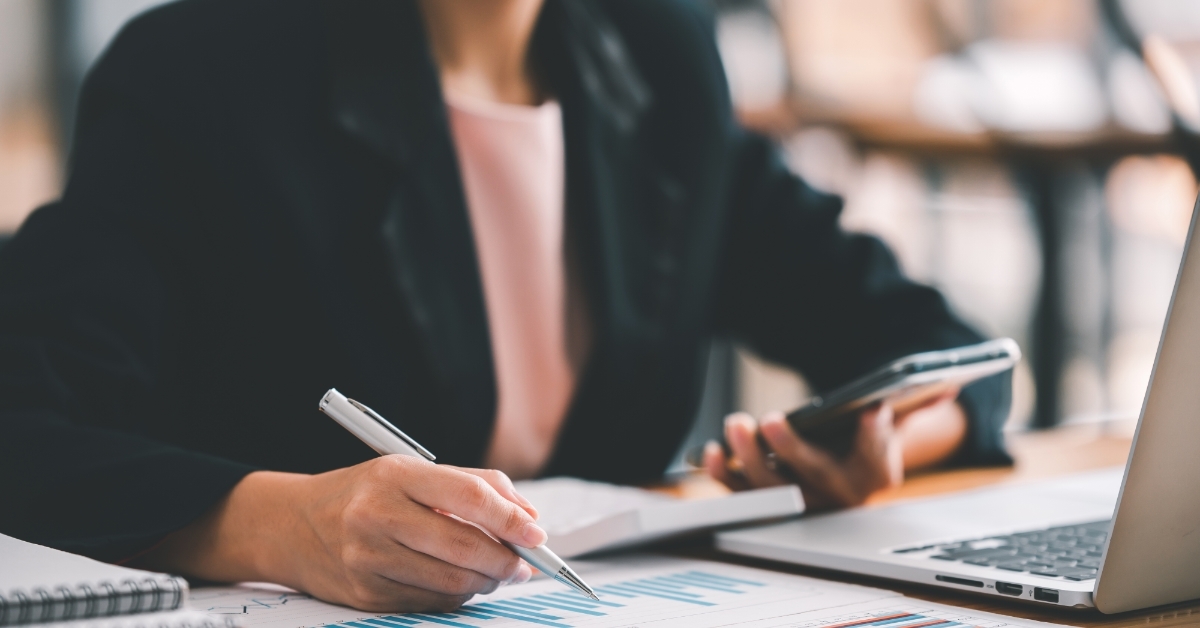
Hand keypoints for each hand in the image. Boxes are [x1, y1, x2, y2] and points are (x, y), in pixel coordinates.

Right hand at [133, 457, 543, 612]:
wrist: (291, 525)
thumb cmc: (364, 492)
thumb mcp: (411, 470)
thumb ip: (474, 485)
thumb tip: (527, 515)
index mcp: (395, 475)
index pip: (469, 497)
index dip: (511, 519)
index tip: (537, 533)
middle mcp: (377, 516)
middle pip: (463, 546)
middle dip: (506, 560)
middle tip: (524, 562)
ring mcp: (368, 559)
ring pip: (451, 581)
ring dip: (487, 581)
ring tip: (498, 572)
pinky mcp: (365, 594)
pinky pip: (430, 602)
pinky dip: (457, 595)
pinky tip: (463, 582)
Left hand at [703, 392, 965, 508]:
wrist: (844, 467)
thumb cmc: (866, 437)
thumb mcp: (896, 420)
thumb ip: (918, 402)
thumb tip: (947, 380)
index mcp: (876, 475)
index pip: (879, 459)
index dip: (876, 438)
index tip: (874, 411)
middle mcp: (838, 496)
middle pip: (815, 477)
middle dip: (791, 449)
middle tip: (772, 418)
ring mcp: (800, 501)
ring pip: (773, 488)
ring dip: (749, 459)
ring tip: (737, 423)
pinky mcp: (767, 500)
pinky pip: (743, 494)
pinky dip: (724, 476)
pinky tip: (711, 451)